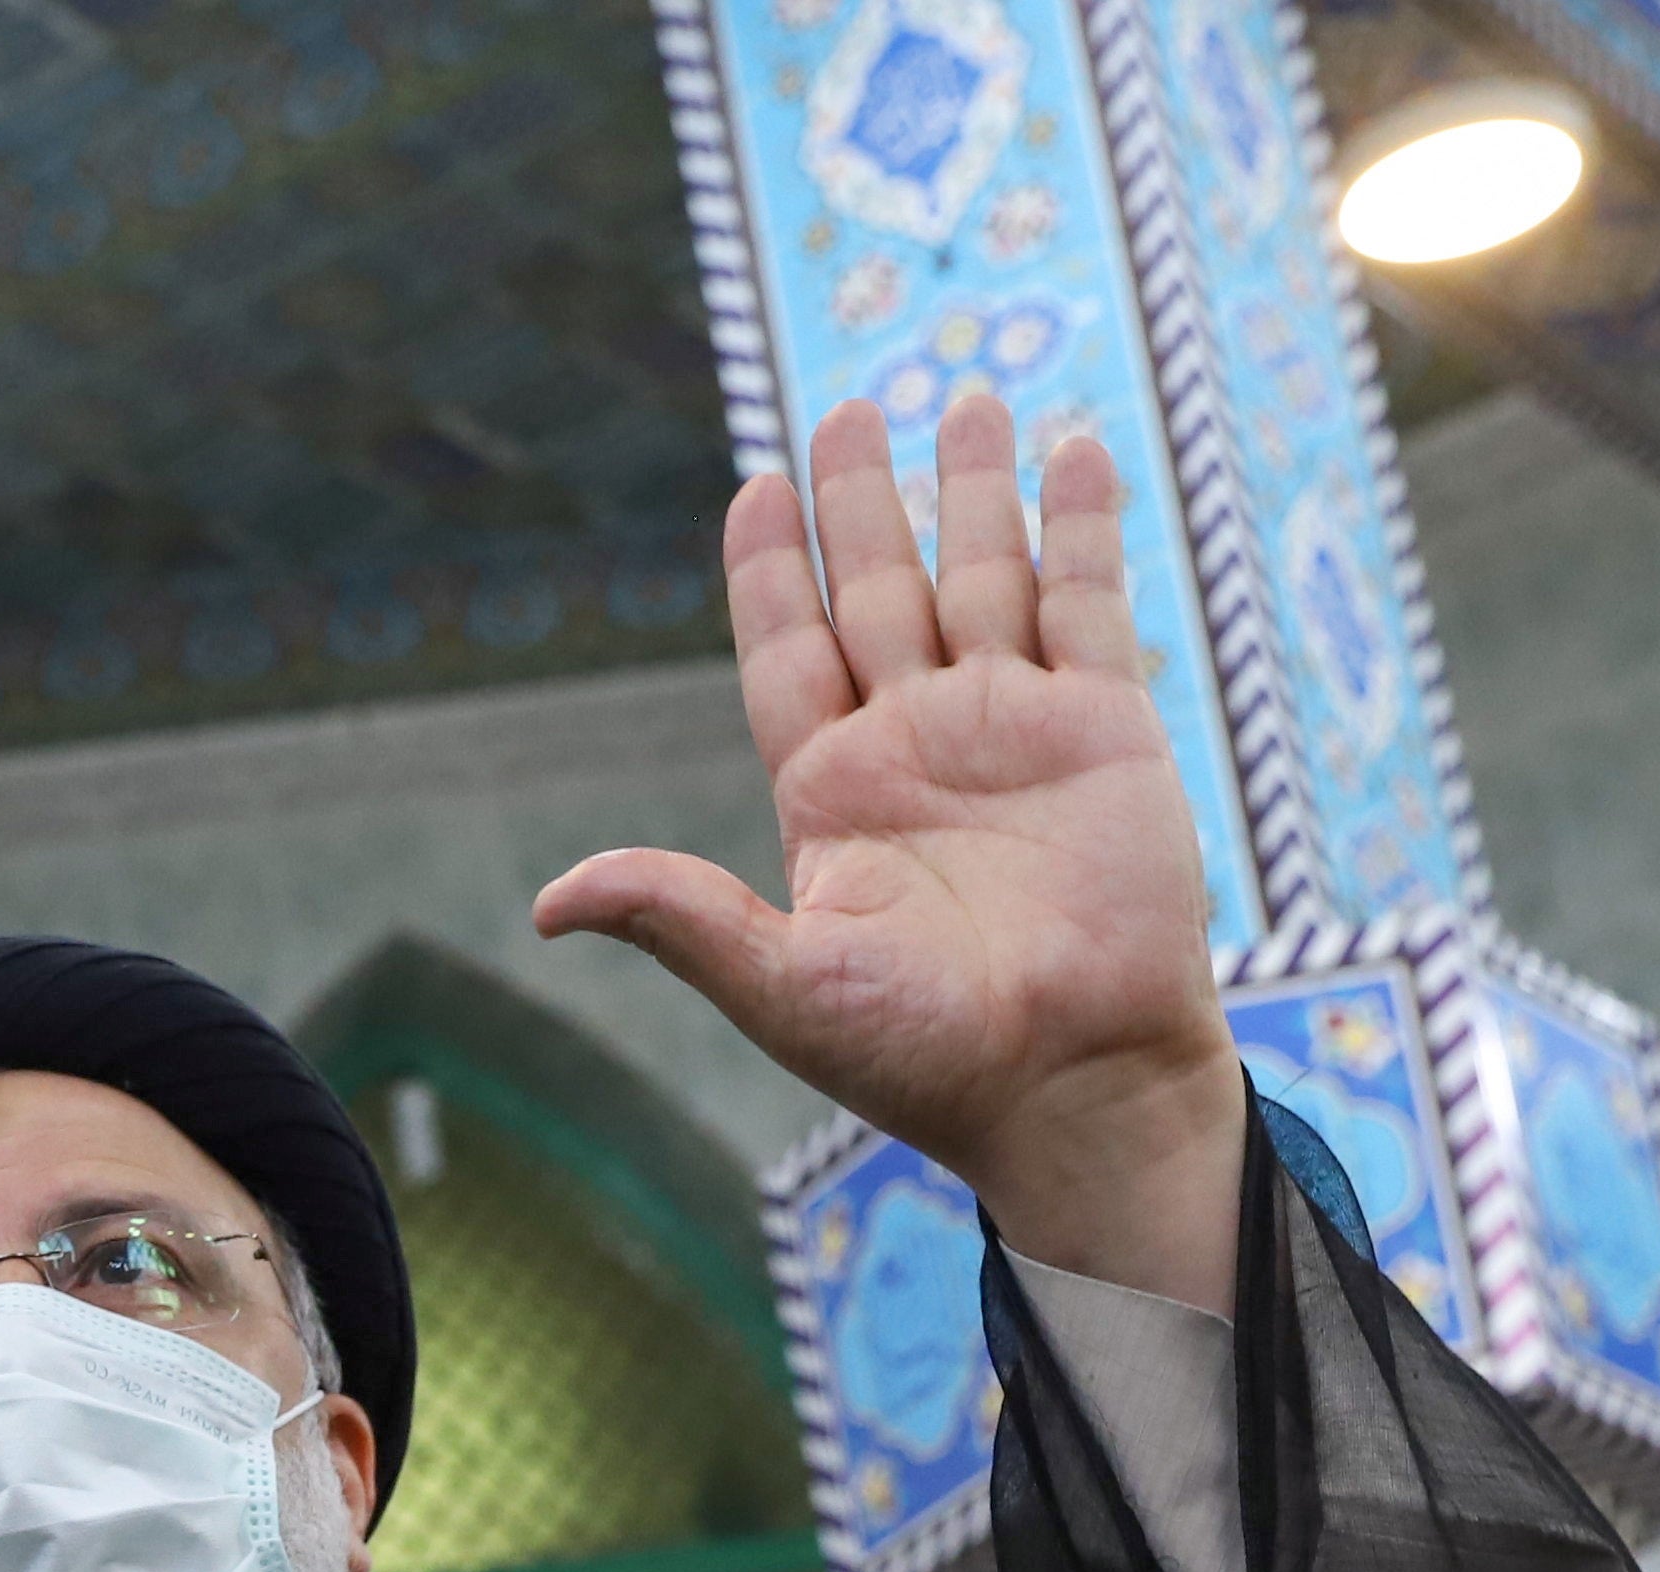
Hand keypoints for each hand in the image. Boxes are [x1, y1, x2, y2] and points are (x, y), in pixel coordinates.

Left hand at [536, 396, 1247, 1311]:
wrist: (1075, 1084)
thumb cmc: (928, 1056)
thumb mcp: (786, 985)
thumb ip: (682, 918)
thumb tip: (552, 904)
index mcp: (833, 793)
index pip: (787, 650)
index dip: (768, 571)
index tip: (753, 490)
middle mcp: (918, 745)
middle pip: (877, 591)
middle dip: (861, 503)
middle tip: (846, 411)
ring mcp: (1014, 730)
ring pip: (982, 578)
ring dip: (972, 491)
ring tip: (968, 399)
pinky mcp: (1107, 730)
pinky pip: (1088, 605)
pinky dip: (1078, 529)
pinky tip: (1066, 454)